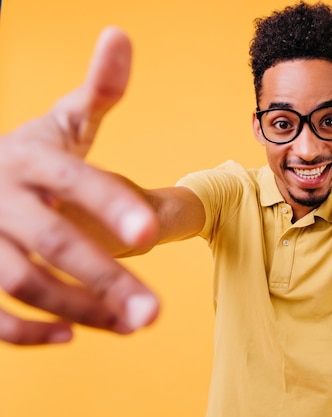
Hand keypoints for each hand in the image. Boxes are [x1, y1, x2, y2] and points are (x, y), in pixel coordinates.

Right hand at [0, 28, 159, 344]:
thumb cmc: (30, 156)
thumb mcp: (62, 122)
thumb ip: (98, 90)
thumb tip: (121, 35)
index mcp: (30, 159)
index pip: (73, 180)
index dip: (109, 203)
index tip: (149, 231)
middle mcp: (1, 199)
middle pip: (52, 244)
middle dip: (105, 279)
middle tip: (156, 311)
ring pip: (21, 284)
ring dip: (79, 311)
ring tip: (134, 325)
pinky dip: (26, 333)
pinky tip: (72, 337)